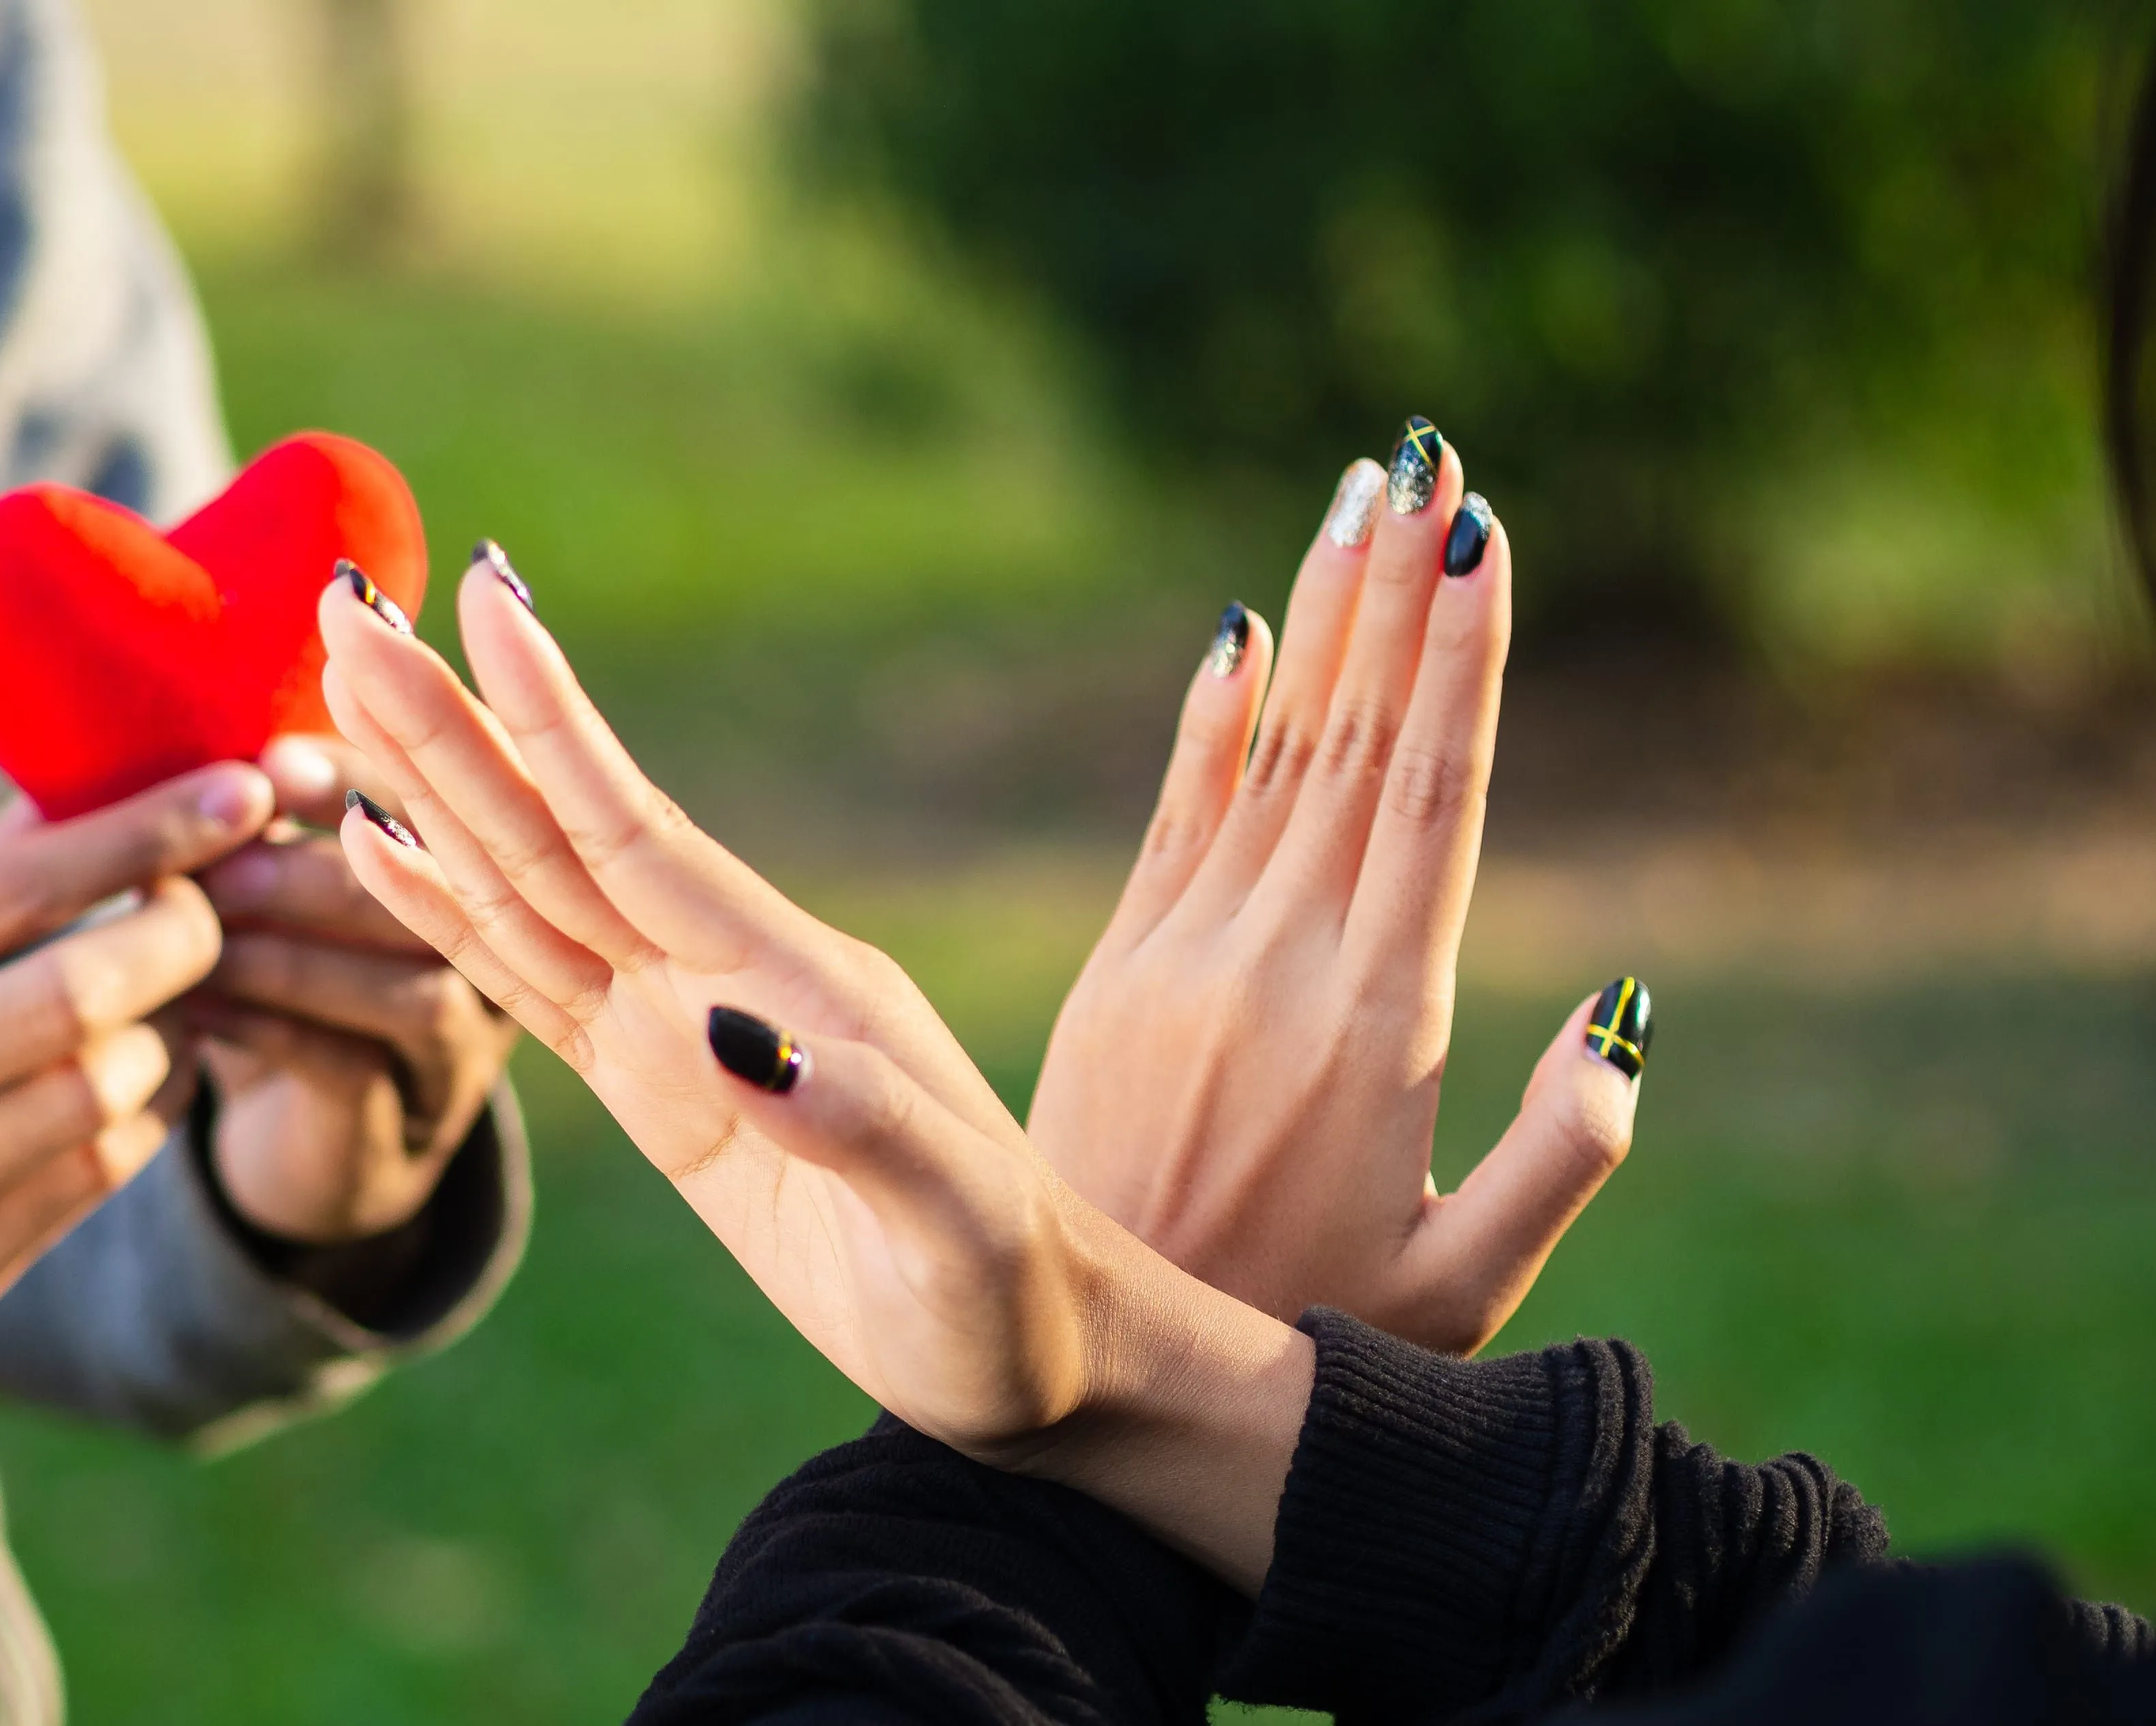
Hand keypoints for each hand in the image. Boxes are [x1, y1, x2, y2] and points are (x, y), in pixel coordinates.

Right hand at [0, 763, 272, 1411]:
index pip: (5, 894)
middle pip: (75, 998)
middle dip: (180, 932)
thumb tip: (93, 800)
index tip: (235, 790)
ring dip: (175, 1026)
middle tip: (214, 897)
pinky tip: (151, 1066)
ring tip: (177, 989)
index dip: (143, 834)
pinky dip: (150, 1105)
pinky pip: (99, 1173)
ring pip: (106, 1091)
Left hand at [188, 735, 518, 1243]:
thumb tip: (208, 759)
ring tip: (199, 925)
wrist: (308, 1134)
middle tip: (222, 857)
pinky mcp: (409, 1129)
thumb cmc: (286, 963)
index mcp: (487, 863)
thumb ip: (273, 811)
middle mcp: (508, 958)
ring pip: (414, 993)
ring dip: (292, 952)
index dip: (373, 773)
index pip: (462, 802)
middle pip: (454, 899)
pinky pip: (355, 1071)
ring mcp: (466, 1051)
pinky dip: (265, 1027)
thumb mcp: (284, 872)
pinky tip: (190, 1003)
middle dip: (326, 866)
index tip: (272, 761)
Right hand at [315, 549, 1312, 1590]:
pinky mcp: (656, 1086)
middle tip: (348, 605)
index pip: (639, 832)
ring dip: (436, 787)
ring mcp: (682, 1024)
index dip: (553, 725)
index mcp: (792, 980)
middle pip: (556, 831)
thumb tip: (724, 1038)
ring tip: (350, 684)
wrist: (1035, 1351)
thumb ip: (853, 1124)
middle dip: (450, 724)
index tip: (485, 598)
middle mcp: (723, 977)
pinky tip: (386, 847)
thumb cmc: (1009, 1294)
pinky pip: (531, 980)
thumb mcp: (953, 1220)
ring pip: (528, 884)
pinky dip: (450, 911)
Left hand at [1030, 427, 1642, 1354]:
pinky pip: (1174, 821)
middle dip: (1395, 593)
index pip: (1431, 797)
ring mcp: (1188, 959)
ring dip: (1318, 622)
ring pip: (1271, 757)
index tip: (1480, 536)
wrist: (1093, 1365)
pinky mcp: (1119, 976)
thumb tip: (1626, 1014)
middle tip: (1427, 452)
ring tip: (1357, 496)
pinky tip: (1237, 633)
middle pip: (1355, 743)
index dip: (1458, 660)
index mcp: (1381, 1021)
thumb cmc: (1313, 1335)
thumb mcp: (1463, 1281)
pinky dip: (1210, 724)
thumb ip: (1561, 1156)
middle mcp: (1282, 963)